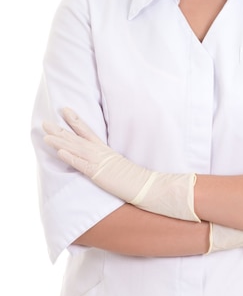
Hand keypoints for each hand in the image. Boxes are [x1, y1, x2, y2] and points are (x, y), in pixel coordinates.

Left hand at [43, 108, 199, 221]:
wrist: (145, 185)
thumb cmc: (135, 178)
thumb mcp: (119, 165)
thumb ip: (109, 160)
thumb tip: (102, 160)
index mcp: (105, 150)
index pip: (87, 131)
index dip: (75, 120)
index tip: (65, 110)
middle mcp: (100, 152)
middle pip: (76, 138)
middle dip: (60, 130)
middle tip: (45, 122)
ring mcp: (99, 162)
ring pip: (75, 149)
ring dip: (60, 142)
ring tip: (46, 135)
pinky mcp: (98, 173)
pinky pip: (82, 164)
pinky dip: (70, 157)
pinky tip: (60, 152)